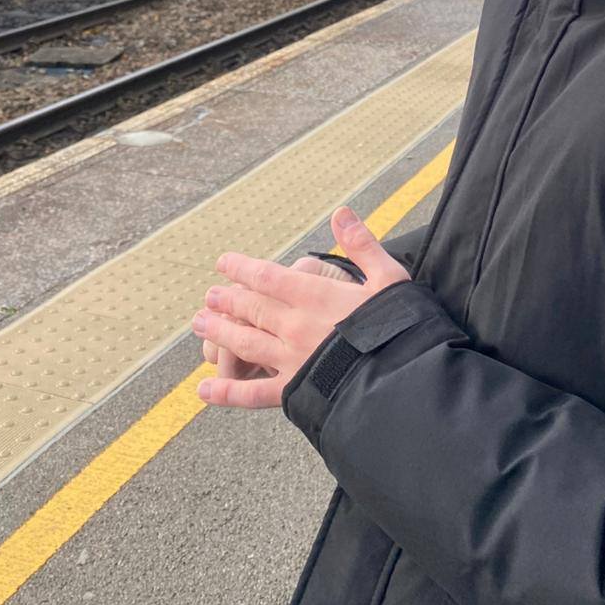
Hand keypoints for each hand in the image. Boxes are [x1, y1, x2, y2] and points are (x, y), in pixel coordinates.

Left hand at [193, 207, 409, 408]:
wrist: (404, 376)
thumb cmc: (401, 325)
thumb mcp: (388, 277)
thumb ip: (361, 245)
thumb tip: (340, 212)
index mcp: (315, 295)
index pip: (268, 277)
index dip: (242, 268)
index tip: (223, 263)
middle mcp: (295, 325)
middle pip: (251, 308)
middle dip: (228, 300)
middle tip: (209, 297)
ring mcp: (290, 358)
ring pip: (245, 342)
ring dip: (220, 333)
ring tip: (200, 325)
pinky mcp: (293, 390)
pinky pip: (253, 392)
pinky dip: (226, 392)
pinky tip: (204, 390)